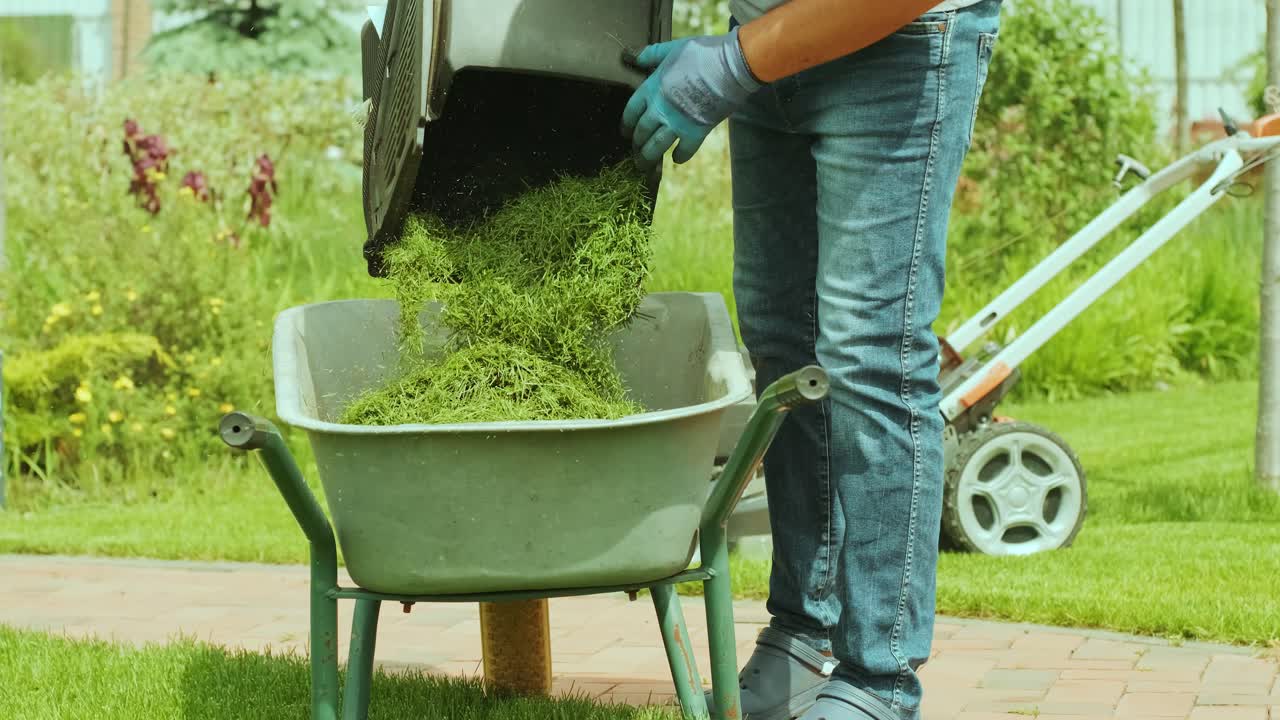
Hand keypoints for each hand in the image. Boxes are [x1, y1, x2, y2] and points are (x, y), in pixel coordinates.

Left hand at [621, 27, 762, 168]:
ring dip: (648, 157)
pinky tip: (676, 159)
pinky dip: (680, 157)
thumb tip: (632, 56)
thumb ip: (652, 54)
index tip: (625, 131)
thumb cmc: (702, 53)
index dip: (626, 124)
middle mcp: (660, 109)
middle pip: (641, 132)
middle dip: (636, 143)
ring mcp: (677, 123)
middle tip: (635, 150)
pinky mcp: (696, 132)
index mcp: (652, 88)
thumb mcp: (673, 48)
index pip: (631, 111)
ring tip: (644, 164)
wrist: (730, 66)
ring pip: (656, 146)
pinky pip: (684, 150)